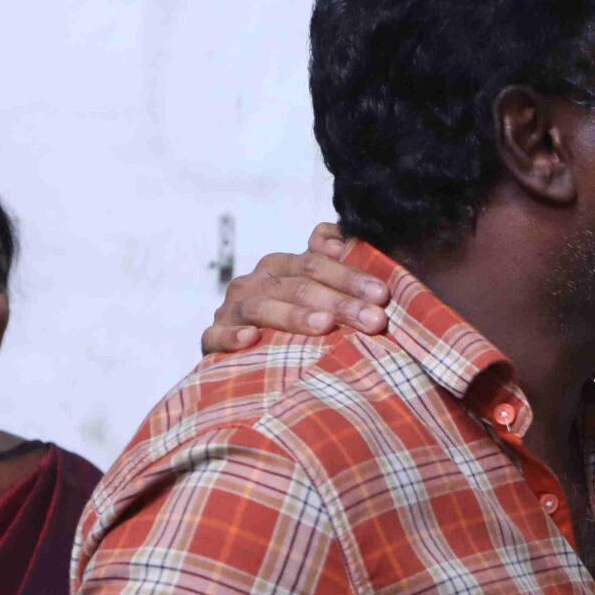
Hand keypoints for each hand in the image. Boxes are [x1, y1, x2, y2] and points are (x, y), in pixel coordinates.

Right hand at [200, 225, 389, 355]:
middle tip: (374, 320)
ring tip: (325, 325)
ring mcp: (232, 309)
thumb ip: (331, 262)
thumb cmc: (296, 322)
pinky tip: (251, 339)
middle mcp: (256, 283)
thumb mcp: (316, 290)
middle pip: (298, 286)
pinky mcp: (213, 337)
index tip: (382, 294)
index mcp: (281, 267)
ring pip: (262, 307)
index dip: (350, 276)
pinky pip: (216, 335)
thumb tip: (340, 240)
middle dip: (339, 302)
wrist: (247, 354)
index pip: (316, 263)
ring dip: (294, 316)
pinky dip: (231, 336)